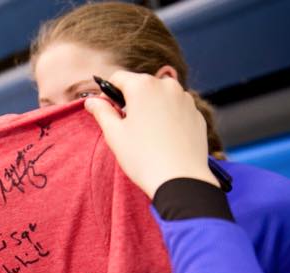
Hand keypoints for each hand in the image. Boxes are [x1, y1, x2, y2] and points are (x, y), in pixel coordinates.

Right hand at [84, 71, 216, 198]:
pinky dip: (168, 118)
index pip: (118, 77)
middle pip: (142, 85)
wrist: (181, 179)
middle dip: (131, 100)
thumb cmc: (143, 157)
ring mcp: (185, 99)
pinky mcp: (197, 114)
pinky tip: (164, 140)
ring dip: (151, 108)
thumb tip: (92, 101)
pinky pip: (177, 110)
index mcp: (143, 86)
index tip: (106, 110)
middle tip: (126, 126)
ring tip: (147, 135)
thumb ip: (102, 112)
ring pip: (161, 97)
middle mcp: (167, 85)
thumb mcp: (114, 134)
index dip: (108, 92)